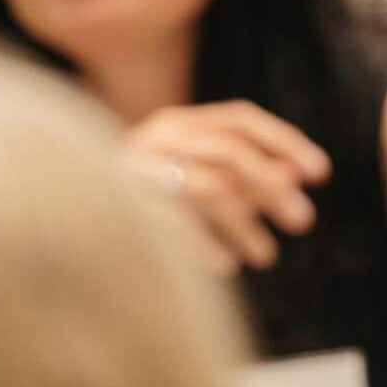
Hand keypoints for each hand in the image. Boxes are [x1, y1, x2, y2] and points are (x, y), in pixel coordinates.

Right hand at [126, 101, 331, 272]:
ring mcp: (132, 169)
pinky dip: (199, 243)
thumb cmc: (147, 194)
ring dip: (242, 221)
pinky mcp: (114, 204)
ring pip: (203, 187)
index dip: (285, 141)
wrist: (66, 209)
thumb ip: (246, 171)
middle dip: (271, 185)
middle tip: (304, 221)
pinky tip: (225, 267)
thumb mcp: (199, 175)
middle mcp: (155, 137)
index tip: (320, 173)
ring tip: (267, 256)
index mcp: (179, 122)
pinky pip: (168, 223)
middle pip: (228, 150)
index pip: (241, 119)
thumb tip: (301, 176)